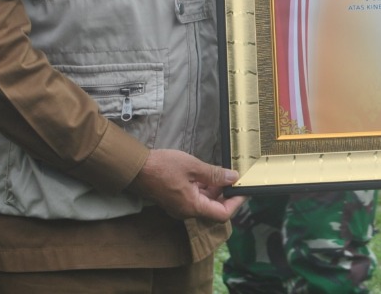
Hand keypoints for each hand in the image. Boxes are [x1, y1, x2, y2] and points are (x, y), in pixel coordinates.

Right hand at [129, 148, 243, 221]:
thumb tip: (233, 178)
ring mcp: (180, 206)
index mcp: (192, 207)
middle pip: (214, 208)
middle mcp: (187, 211)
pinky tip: (206, 174)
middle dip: (226, 194)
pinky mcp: (175, 200)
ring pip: (204, 202)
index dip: (236, 203)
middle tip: (235, 177)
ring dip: (215, 190)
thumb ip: (214, 174)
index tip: (244, 190)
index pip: (222, 214)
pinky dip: (204, 188)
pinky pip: (195, 197)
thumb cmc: (162, 167)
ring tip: (221, 172)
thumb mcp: (193, 167)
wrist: (136, 168)